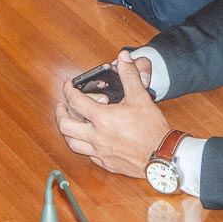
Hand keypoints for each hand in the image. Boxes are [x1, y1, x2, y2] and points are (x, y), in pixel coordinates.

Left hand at [55, 51, 170, 177]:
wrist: (162, 155)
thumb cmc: (152, 129)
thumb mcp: (140, 97)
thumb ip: (129, 75)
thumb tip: (123, 58)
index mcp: (102, 118)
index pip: (75, 102)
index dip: (68, 90)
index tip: (68, 86)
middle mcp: (96, 136)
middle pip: (65, 126)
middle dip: (60, 113)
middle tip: (62, 106)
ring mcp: (99, 152)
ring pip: (72, 143)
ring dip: (68, 132)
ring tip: (70, 123)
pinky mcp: (106, 163)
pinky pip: (86, 154)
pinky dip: (82, 145)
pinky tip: (88, 140)